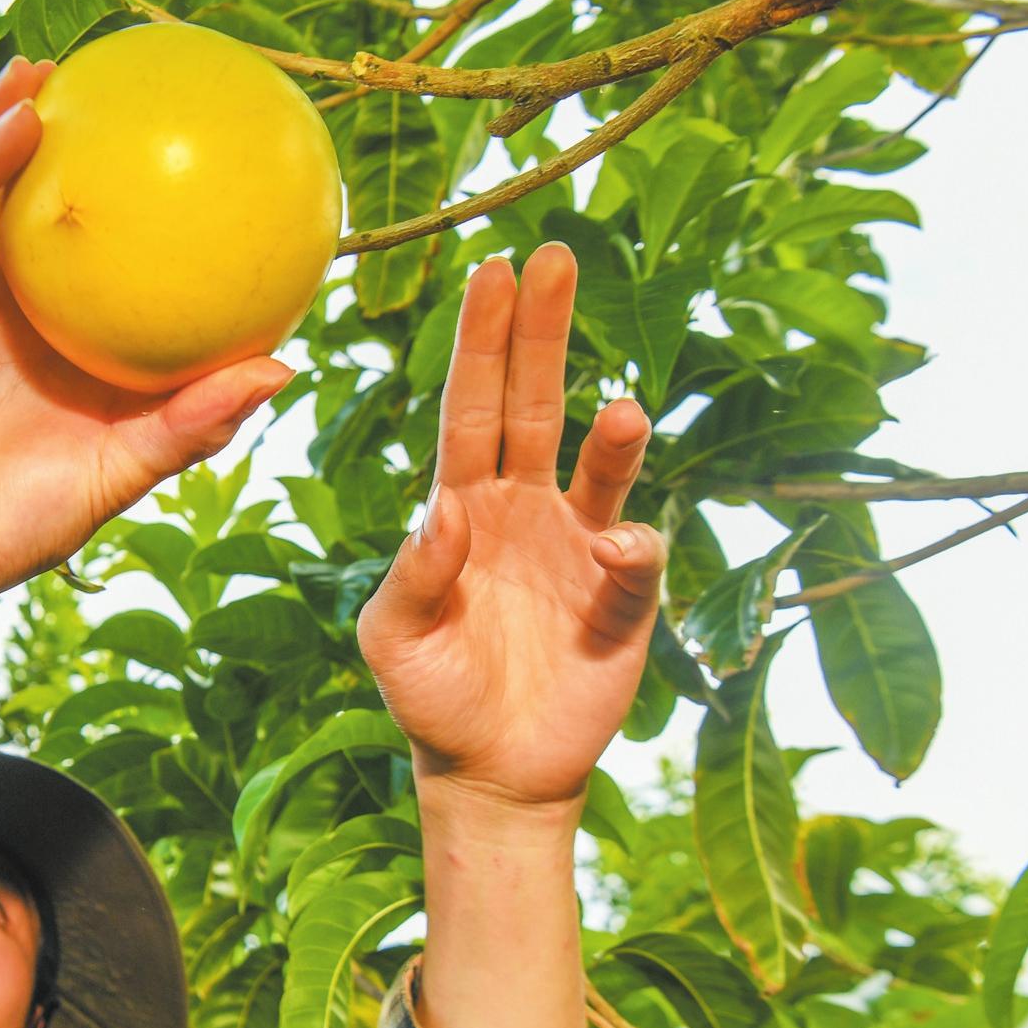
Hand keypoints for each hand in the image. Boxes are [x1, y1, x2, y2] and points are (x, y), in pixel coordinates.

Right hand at [0, 55, 297, 616]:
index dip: (123, 189)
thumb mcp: (122, 470)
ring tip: (34, 74)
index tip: (184, 144)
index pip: (88, 242)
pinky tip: (16, 125)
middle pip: (14, 190)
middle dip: (42, 124)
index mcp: (52, 330)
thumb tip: (283, 367)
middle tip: (96, 75)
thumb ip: (193, 424)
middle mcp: (1, 298)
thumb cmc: (12, 526)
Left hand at [356, 244, 666, 809]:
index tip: (494, 270)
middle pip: (535, 405)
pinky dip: (633, 546)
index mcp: (459, 505)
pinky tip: (619, 545)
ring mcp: (576, 548)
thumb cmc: (430, 695)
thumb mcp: (393, 639)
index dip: (482, 342)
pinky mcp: (621, 601)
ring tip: (625, 407)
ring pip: (601, 470)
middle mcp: (521, 508)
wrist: (488, 770)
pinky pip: (635, 559)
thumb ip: (412, 576)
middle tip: (558, 258)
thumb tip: (442, 511)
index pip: (470, 407)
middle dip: (544, 334)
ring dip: (616, 436)